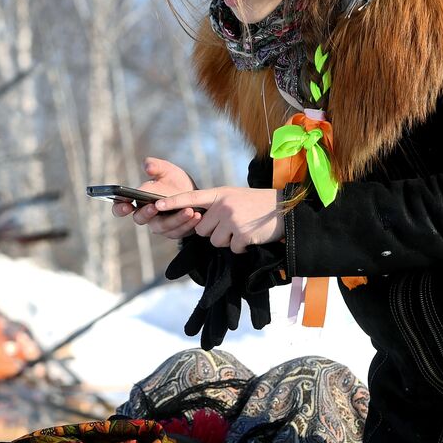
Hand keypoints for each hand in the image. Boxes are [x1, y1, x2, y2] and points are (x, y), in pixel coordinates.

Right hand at [111, 157, 201, 239]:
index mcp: (138, 201)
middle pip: (140, 219)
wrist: (196, 195)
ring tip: (188, 210)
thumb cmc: (176, 182)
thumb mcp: (167, 170)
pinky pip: (178, 232)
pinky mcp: (174, 232)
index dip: (119, 207)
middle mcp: (146, 216)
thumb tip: (147, 166)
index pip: (121, 207)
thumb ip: (156, 166)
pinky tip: (197, 215)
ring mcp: (160, 226)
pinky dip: (188, 224)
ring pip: (162, 227)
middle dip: (146, 213)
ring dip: (175, 219)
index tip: (126, 203)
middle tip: (154, 206)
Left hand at [156, 187, 282, 252]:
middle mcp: (223, 205)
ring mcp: (233, 219)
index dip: (173, 202)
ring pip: (215, 241)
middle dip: (214, 232)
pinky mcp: (242, 234)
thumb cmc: (258, 204)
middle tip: (233, 225)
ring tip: (243, 229)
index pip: (191, 197)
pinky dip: (242, 247)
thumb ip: (217, 205)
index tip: (156, 204)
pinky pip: (233, 248)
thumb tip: (199, 222)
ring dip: (228, 241)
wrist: (286, 209)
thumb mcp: (235, 197)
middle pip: (201, 229)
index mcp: (220, 193)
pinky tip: (252, 237)